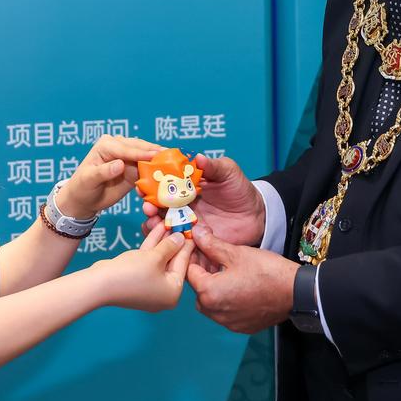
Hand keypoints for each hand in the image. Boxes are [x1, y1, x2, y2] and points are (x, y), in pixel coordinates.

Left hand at [57, 135, 162, 218]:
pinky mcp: (133, 168)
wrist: (83, 200)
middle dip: (155, 152)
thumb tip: (120, 164)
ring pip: (145, 156)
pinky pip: (146, 168)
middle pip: (140, 148)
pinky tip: (167, 172)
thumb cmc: (82, 187)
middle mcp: (118, 146)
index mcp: (106, 145)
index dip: (141, 152)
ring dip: (158, 159)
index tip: (156, 155)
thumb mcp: (88, 180)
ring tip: (174, 162)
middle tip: (172, 156)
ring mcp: (127, 157)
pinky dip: (156, 170)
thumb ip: (104, 172)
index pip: (126, 148)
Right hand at [93, 224, 193, 311]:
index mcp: (173, 292)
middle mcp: (163, 292)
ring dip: (162, 239)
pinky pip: (148, 260)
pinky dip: (151, 245)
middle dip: (173, 239)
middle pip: (171, 260)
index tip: (193, 230)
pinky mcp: (136, 279)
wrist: (100, 283)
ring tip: (168, 219)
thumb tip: (181, 238)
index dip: (187, 244)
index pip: (184, 263)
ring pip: (159, 258)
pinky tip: (156, 226)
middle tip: (180, 221)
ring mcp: (149, 286)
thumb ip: (170, 246)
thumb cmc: (133, 273)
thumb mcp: (155, 257)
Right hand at [140, 154, 263, 247]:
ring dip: (155, 226)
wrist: (256, 215)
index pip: (163, 185)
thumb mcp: (228, 172)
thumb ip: (213, 166)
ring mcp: (187, 223)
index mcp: (185, 187)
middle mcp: (182, 205)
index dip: (152, 185)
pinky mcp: (195, 241)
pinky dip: (170, 243)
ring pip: (164, 226)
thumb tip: (198, 157)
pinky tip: (169, 241)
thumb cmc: (240, 189)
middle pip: (158, 207)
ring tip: (154, 224)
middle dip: (149, 207)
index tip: (144, 186)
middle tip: (148, 208)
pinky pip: (178, 244)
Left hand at [185, 224, 295, 333]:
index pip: (190, 273)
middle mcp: (215, 312)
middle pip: (199, 290)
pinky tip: (240, 288)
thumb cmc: (266, 271)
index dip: (195, 257)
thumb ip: (211, 244)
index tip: (201, 249)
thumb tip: (196, 233)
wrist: (294, 292)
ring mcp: (228, 322)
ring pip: (211, 304)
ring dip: (214, 289)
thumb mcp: (236, 253)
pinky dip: (227, 302)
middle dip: (204, 274)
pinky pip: (225, 314)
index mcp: (209, 293)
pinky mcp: (241, 327)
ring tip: (229, 274)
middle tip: (216, 260)